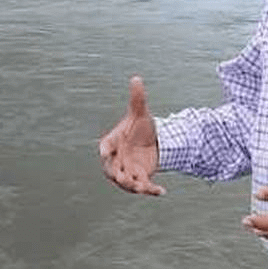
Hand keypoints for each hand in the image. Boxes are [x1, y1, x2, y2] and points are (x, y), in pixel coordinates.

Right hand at [98, 76, 164, 195]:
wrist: (151, 143)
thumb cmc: (139, 128)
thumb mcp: (140, 113)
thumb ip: (137, 99)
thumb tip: (136, 78)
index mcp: (113, 142)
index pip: (106, 146)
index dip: (105, 149)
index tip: (105, 152)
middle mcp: (117, 159)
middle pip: (111, 170)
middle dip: (116, 174)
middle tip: (123, 177)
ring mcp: (127, 170)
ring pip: (125, 182)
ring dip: (132, 185)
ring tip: (141, 187)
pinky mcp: (139, 179)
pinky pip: (143, 187)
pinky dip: (151, 191)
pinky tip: (162, 191)